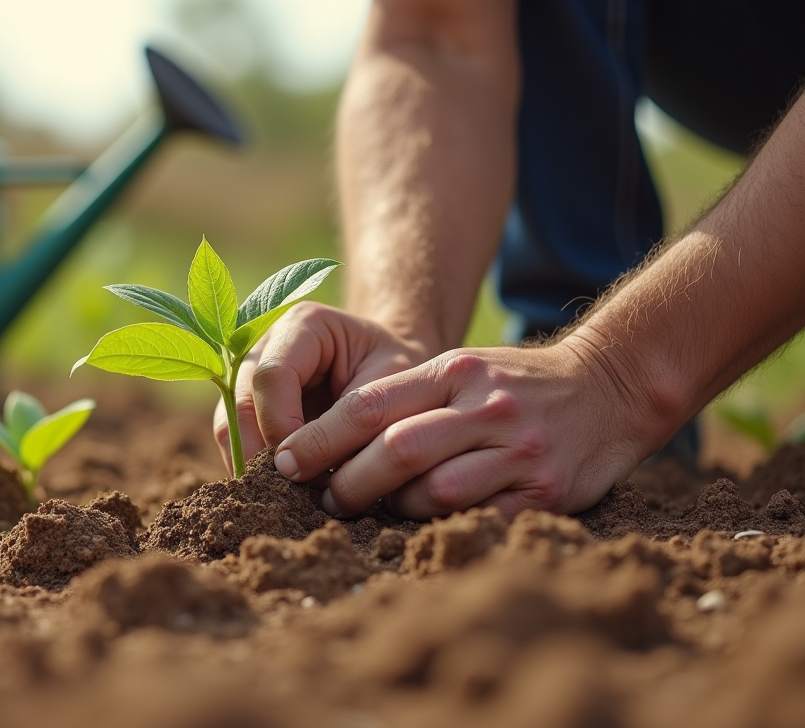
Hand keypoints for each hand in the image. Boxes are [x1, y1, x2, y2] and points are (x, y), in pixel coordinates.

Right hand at [213, 302, 428, 473]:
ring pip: (228, 424)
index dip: (281, 426)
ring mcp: (249, 375)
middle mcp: (265, 344)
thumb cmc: (399, 372)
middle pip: (238, 402)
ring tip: (286, 498)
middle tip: (289, 494)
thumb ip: (356, 418)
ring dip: (253, 467)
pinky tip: (281, 493)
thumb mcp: (393, 384)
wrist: (396, 372)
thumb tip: (319, 472)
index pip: (272, 375)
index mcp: (302, 324)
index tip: (306, 468)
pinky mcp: (247, 406)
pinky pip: (236, 441)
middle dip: (260, 454)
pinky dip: (256, 470)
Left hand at [273, 339, 655, 519]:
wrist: (611, 387)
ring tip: (379, 511)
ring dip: (396, 509)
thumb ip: (403, 397)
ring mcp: (519, 449)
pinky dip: (443, 526)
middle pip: (397, 451)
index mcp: (454, 371)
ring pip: (435, 492)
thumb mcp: (460, 369)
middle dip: (350, 482)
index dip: (320, 437)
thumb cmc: (513, 384)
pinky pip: (478, 519)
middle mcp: (486, 406)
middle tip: (327, 498)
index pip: (370, 405)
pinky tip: (426, 523)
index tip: (285, 461)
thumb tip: (326, 442)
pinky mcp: (546, 490)